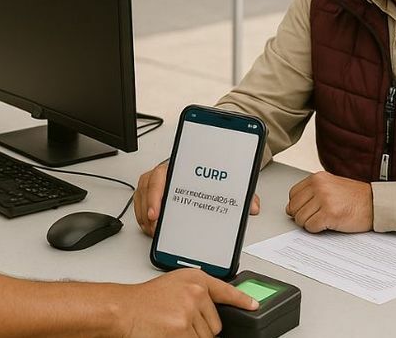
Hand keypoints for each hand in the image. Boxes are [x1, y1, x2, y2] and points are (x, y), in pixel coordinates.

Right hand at [118, 269, 258, 337]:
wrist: (123, 309)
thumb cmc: (143, 301)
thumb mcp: (174, 286)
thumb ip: (196, 294)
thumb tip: (211, 309)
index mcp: (195, 279)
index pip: (226, 290)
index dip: (242, 300)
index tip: (253, 305)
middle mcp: (196, 292)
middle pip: (215, 324)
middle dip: (199, 328)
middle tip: (176, 321)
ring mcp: (190, 311)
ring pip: (205, 337)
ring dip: (191, 337)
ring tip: (170, 327)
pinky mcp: (183, 329)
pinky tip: (169, 333)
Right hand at [133, 161, 259, 235]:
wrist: (211, 168)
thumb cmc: (213, 176)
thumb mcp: (228, 184)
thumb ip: (241, 194)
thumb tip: (253, 206)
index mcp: (180, 165)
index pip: (162, 175)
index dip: (156, 193)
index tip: (158, 211)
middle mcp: (167, 172)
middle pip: (148, 187)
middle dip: (149, 208)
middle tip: (155, 226)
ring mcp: (158, 182)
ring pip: (142, 195)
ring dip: (145, 214)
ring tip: (155, 231)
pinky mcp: (154, 192)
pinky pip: (142, 202)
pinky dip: (144, 216)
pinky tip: (152, 228)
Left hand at [285, 171, 373, 232]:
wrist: (375, 204)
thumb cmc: (355, 197)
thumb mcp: (331, 186)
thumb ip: (311, 193)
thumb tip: (290, 208)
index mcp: (317, 178)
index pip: (293, 195)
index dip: (298, 206)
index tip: (308, 210)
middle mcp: (319, 186)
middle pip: (294, 208)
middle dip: (303, 216)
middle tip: (317, 217)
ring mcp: (324, 200)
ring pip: (301, 219)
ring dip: (310, 223)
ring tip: (324, 220)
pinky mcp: (329, 214)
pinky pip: (310, 227)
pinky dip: (317, 229)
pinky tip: (328, 224)